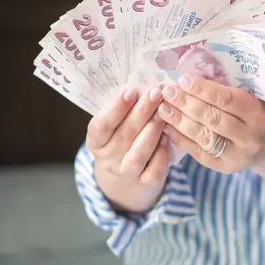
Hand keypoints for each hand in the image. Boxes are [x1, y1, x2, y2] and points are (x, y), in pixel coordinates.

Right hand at [86, 86, 169, 211]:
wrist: (128, 168)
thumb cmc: (123, 133)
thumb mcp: (117, 121)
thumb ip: (125, 106)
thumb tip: (143, 83)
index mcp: (96, 141)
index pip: (101, 125)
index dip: (116, 108)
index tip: (131, 90)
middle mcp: (107, 158)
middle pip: (124, 135)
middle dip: (142, 112)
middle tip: (156, 93)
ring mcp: (125, 172)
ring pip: (138, 154)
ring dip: (152, 131)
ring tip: (164, 113)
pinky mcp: (144, 182)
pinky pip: (154, 170)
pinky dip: (163, 153)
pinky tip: (169, 136)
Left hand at [157, 75, 264, 173]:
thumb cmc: (254, 112)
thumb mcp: (251, 97)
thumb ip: (226, 89)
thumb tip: (189, 79)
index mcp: (258, 114)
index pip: (226, 99)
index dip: (202, 89)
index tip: (182, 79)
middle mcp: (250, 137)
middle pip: (212, 119)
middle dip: (186, 104)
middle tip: (167, 92)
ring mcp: (238, 155)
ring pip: (204, 137)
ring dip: (179, 121)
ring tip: (163, 108)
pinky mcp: (225, 167)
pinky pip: (198, 152)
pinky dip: (180, 138)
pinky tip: (166, 126)